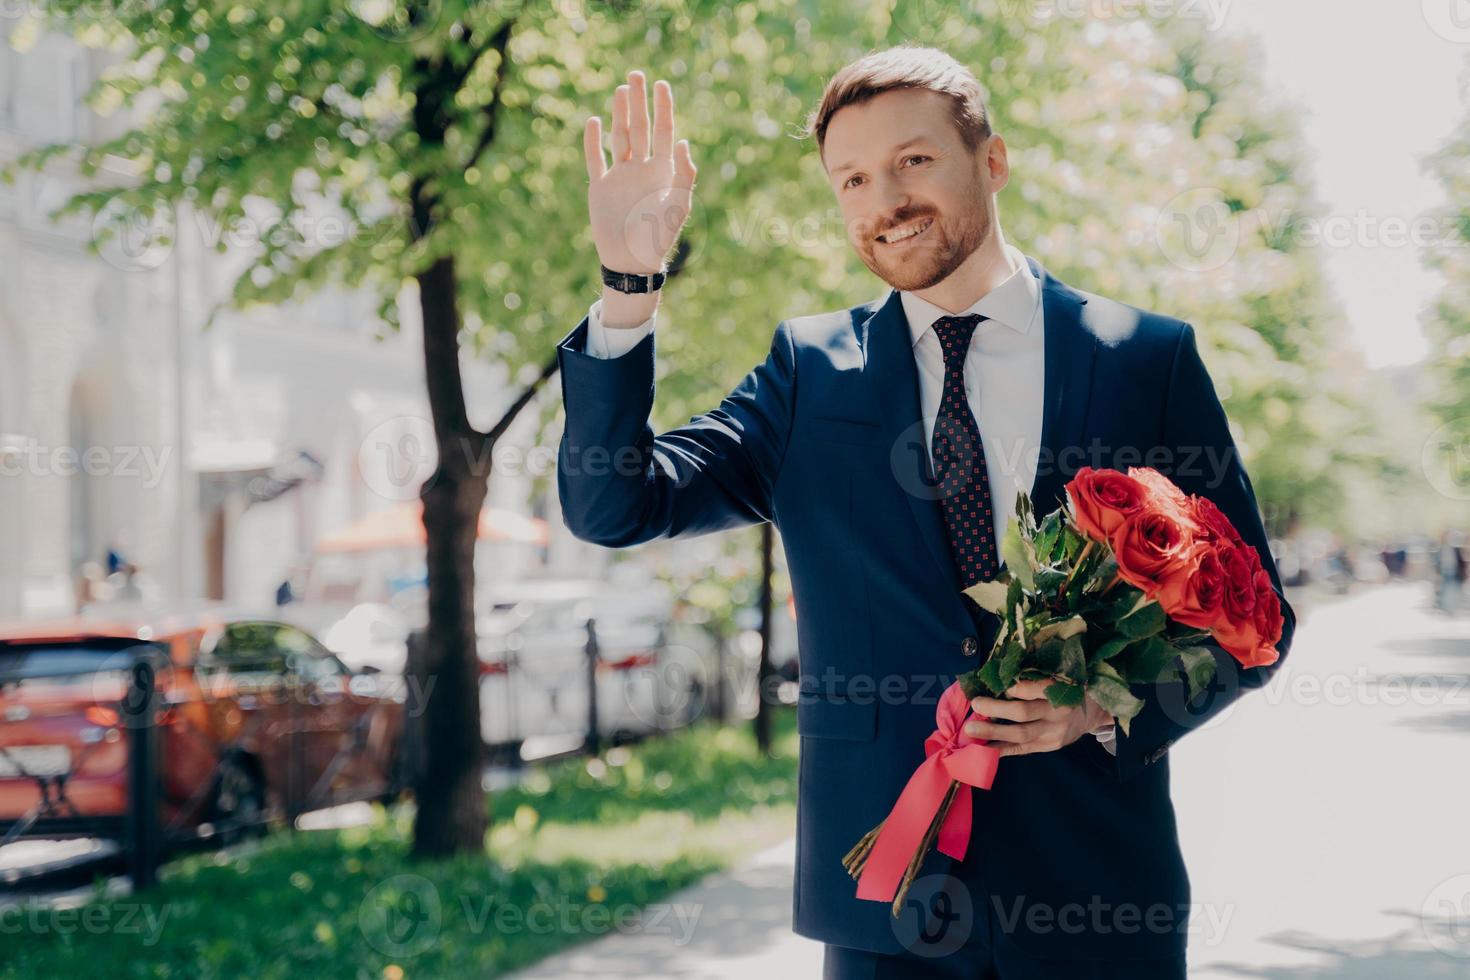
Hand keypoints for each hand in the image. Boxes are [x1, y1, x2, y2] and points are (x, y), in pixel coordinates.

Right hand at [584, 70, 697, 275]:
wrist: (632, 262)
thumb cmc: (659, 238)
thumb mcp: (678, 207)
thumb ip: (684, 175)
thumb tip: (685, 142)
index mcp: (663, 171)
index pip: (665, 131)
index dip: (663, 108)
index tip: (661, 84)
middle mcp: (642, 169)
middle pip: (641, 127)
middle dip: (639, 102)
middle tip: (636, 74)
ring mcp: (620, 177)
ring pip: (619, 137)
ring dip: (619, 114)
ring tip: (621, 90)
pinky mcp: (601, 188)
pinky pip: (595, 159)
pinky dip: (593, 141)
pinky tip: (593, 121)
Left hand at [964, 679, 1113, 757]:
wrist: (1093, 714)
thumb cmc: (1070, 689)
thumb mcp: (1061, 677)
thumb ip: (1037, 678)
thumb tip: (1002, 679)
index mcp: (1061, 691)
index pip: (1037, 689)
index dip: (1018, 688)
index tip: (1000, 686)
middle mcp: (1057, 713)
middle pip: (1024, 713)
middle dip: (997, 709)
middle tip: (976, 704)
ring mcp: (1053, 733)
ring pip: (1021, 734)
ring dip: (993, 732)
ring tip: (971, 729)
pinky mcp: (1048, 746)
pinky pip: (1022, 749)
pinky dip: (1002, 749)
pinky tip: (983, 749)